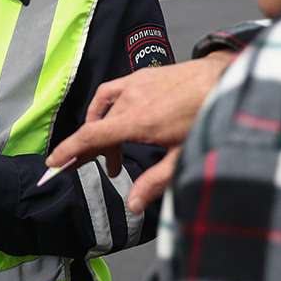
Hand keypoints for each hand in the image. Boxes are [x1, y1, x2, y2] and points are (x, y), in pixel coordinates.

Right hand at [45, 52, 232, 210]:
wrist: (227, 79)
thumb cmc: (210, 117)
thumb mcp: (185, 155)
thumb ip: (155, 182)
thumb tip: (131, 205)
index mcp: (138, 122)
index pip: (91, 136)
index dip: (68, 151)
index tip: (52, 164)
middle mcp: (131, 100)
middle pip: (97, 127)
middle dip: (91, 152)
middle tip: (100, 171)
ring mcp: (135, 84)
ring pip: (104, 111)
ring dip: (102, 133)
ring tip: (114, 155)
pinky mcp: (142, 75)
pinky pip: (111, 92)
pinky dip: (105, 107)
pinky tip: (115, 119)